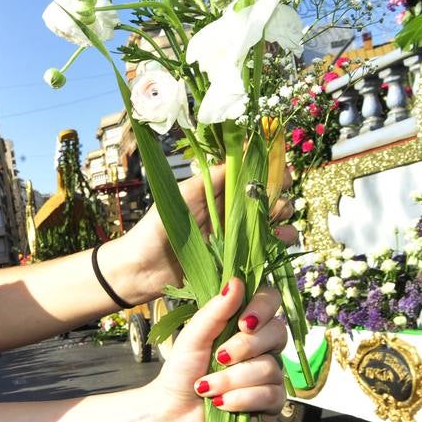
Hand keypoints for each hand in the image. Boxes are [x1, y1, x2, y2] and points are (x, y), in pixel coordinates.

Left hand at [122, 165, 299, 300]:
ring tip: (281, 222)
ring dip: (282, 220)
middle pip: (266, 198)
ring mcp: (233, 236)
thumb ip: (210, 178)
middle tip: (278, 200)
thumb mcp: (181, 197)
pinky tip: (280, 240)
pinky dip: (277, 243)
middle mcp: (228, 212)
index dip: (269, 171)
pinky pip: (263, 250)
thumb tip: (242, 152)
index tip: (281, 171)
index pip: (249, 176)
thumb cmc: (154, 229)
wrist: (139, 270)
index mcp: (215, 193)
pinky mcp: (235, 260)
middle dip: (278, 196)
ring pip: (270, 223)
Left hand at [149, 278, 287, 421]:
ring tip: (206, 388)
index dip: (263, 308)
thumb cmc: (182, 370)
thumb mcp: (193, 337)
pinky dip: (241, 399)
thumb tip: (236, 282)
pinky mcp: (272, 403)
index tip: (244, 322)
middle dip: (244, 347)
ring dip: (232, 380)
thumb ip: (215, 312)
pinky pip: (271, 395)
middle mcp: (264, 348)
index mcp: (245, 326)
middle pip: (277, 333)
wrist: (173, 411)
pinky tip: (220, 404)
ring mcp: (270, 375)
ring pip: (270, 368)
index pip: (271, 301)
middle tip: (219, 357)